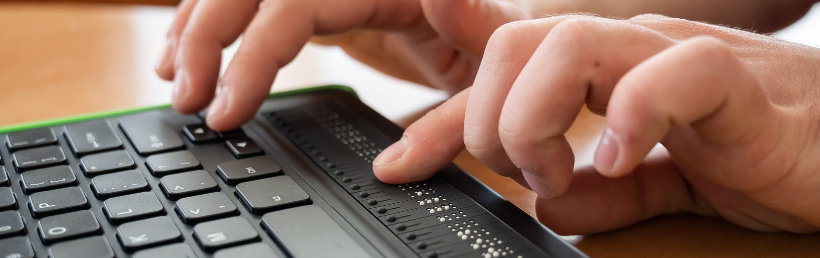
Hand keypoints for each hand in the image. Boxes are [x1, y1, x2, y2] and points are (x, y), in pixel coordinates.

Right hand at [155, 0, 543, 130]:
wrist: (513, 27)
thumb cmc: (510, 43)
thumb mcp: (491, 84)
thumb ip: (452, 123)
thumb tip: (393, 167)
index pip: (297, 2)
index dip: (253, 53)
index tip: (227, 109)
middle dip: (208, 35)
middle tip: (186, 98)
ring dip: (202, 25)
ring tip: (176, 78)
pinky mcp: (330, 4)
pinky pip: (263, 5)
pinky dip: (223, 26)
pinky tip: (198, 53)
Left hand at [373, 14, 819, 234]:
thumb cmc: (757, 150)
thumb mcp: (657, 178)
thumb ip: (603, 191)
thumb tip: (550, 205)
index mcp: (605, 69)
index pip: (502, 64)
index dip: (442, 116)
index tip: (402, 163)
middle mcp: (631, 50)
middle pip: (517, 40)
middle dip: (491, 116)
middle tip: (524, 173)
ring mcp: (678, 58)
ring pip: (574, 41)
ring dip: (538, 116)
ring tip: (559, 172)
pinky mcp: (736, 85)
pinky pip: (674, 72)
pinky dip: (630, 116)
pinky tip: (618, 157)